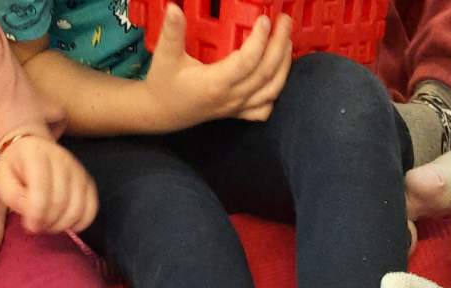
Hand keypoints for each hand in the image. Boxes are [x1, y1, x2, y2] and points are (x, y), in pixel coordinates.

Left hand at [0, 133, 97, 233]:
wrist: (33, 151)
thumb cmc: (15, 169)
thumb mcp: (2, 179)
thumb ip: (12, 196)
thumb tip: (32, 215)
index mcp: (36, 154)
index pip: (42, 190)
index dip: (36, 214)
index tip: (29, 226)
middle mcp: (62, 159)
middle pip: (60, 202)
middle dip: (47, 222)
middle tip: (37, 226)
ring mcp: (79, 171)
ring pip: (76, 210)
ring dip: (61, 225)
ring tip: (48, 224)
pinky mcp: (89, 183)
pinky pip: (90, 211)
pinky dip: (78, 224)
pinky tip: (64, 223)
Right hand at [140, 6, 292, 132]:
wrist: (162, 113)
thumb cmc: (164, 84)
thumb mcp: (164, 56)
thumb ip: (172, 33)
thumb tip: (174, 8)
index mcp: (216, 84)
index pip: (247, 62)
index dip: (260, 40)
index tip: (265, 19)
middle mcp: (232, 97)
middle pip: (266, 73)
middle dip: (279, 45)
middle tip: (285, 21)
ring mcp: (237, 107)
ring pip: (271, 90)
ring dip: (284, 66)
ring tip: (288, 41)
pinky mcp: (238, 112)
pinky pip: (264, 107)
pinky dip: (276, 91)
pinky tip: (279, 74)